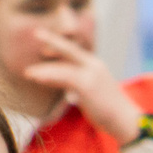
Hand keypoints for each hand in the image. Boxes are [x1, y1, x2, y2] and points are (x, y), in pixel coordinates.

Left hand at [18, 30, 146, 143]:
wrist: (125, 120)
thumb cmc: (108, 110)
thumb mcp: (90, 94)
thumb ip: (76, 86)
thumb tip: (63, 87)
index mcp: (95, 65)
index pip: (74, 51)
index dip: (59, 45)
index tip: (45, 45)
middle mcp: (94, 65)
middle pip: (69, 49)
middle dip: (52, 40)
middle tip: (35, 33)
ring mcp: (91, 74)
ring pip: (63, 67)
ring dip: (43, 69)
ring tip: (27, 73)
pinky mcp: (87, 85)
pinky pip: (64, 77)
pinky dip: (49, 77)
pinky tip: (37, 78)